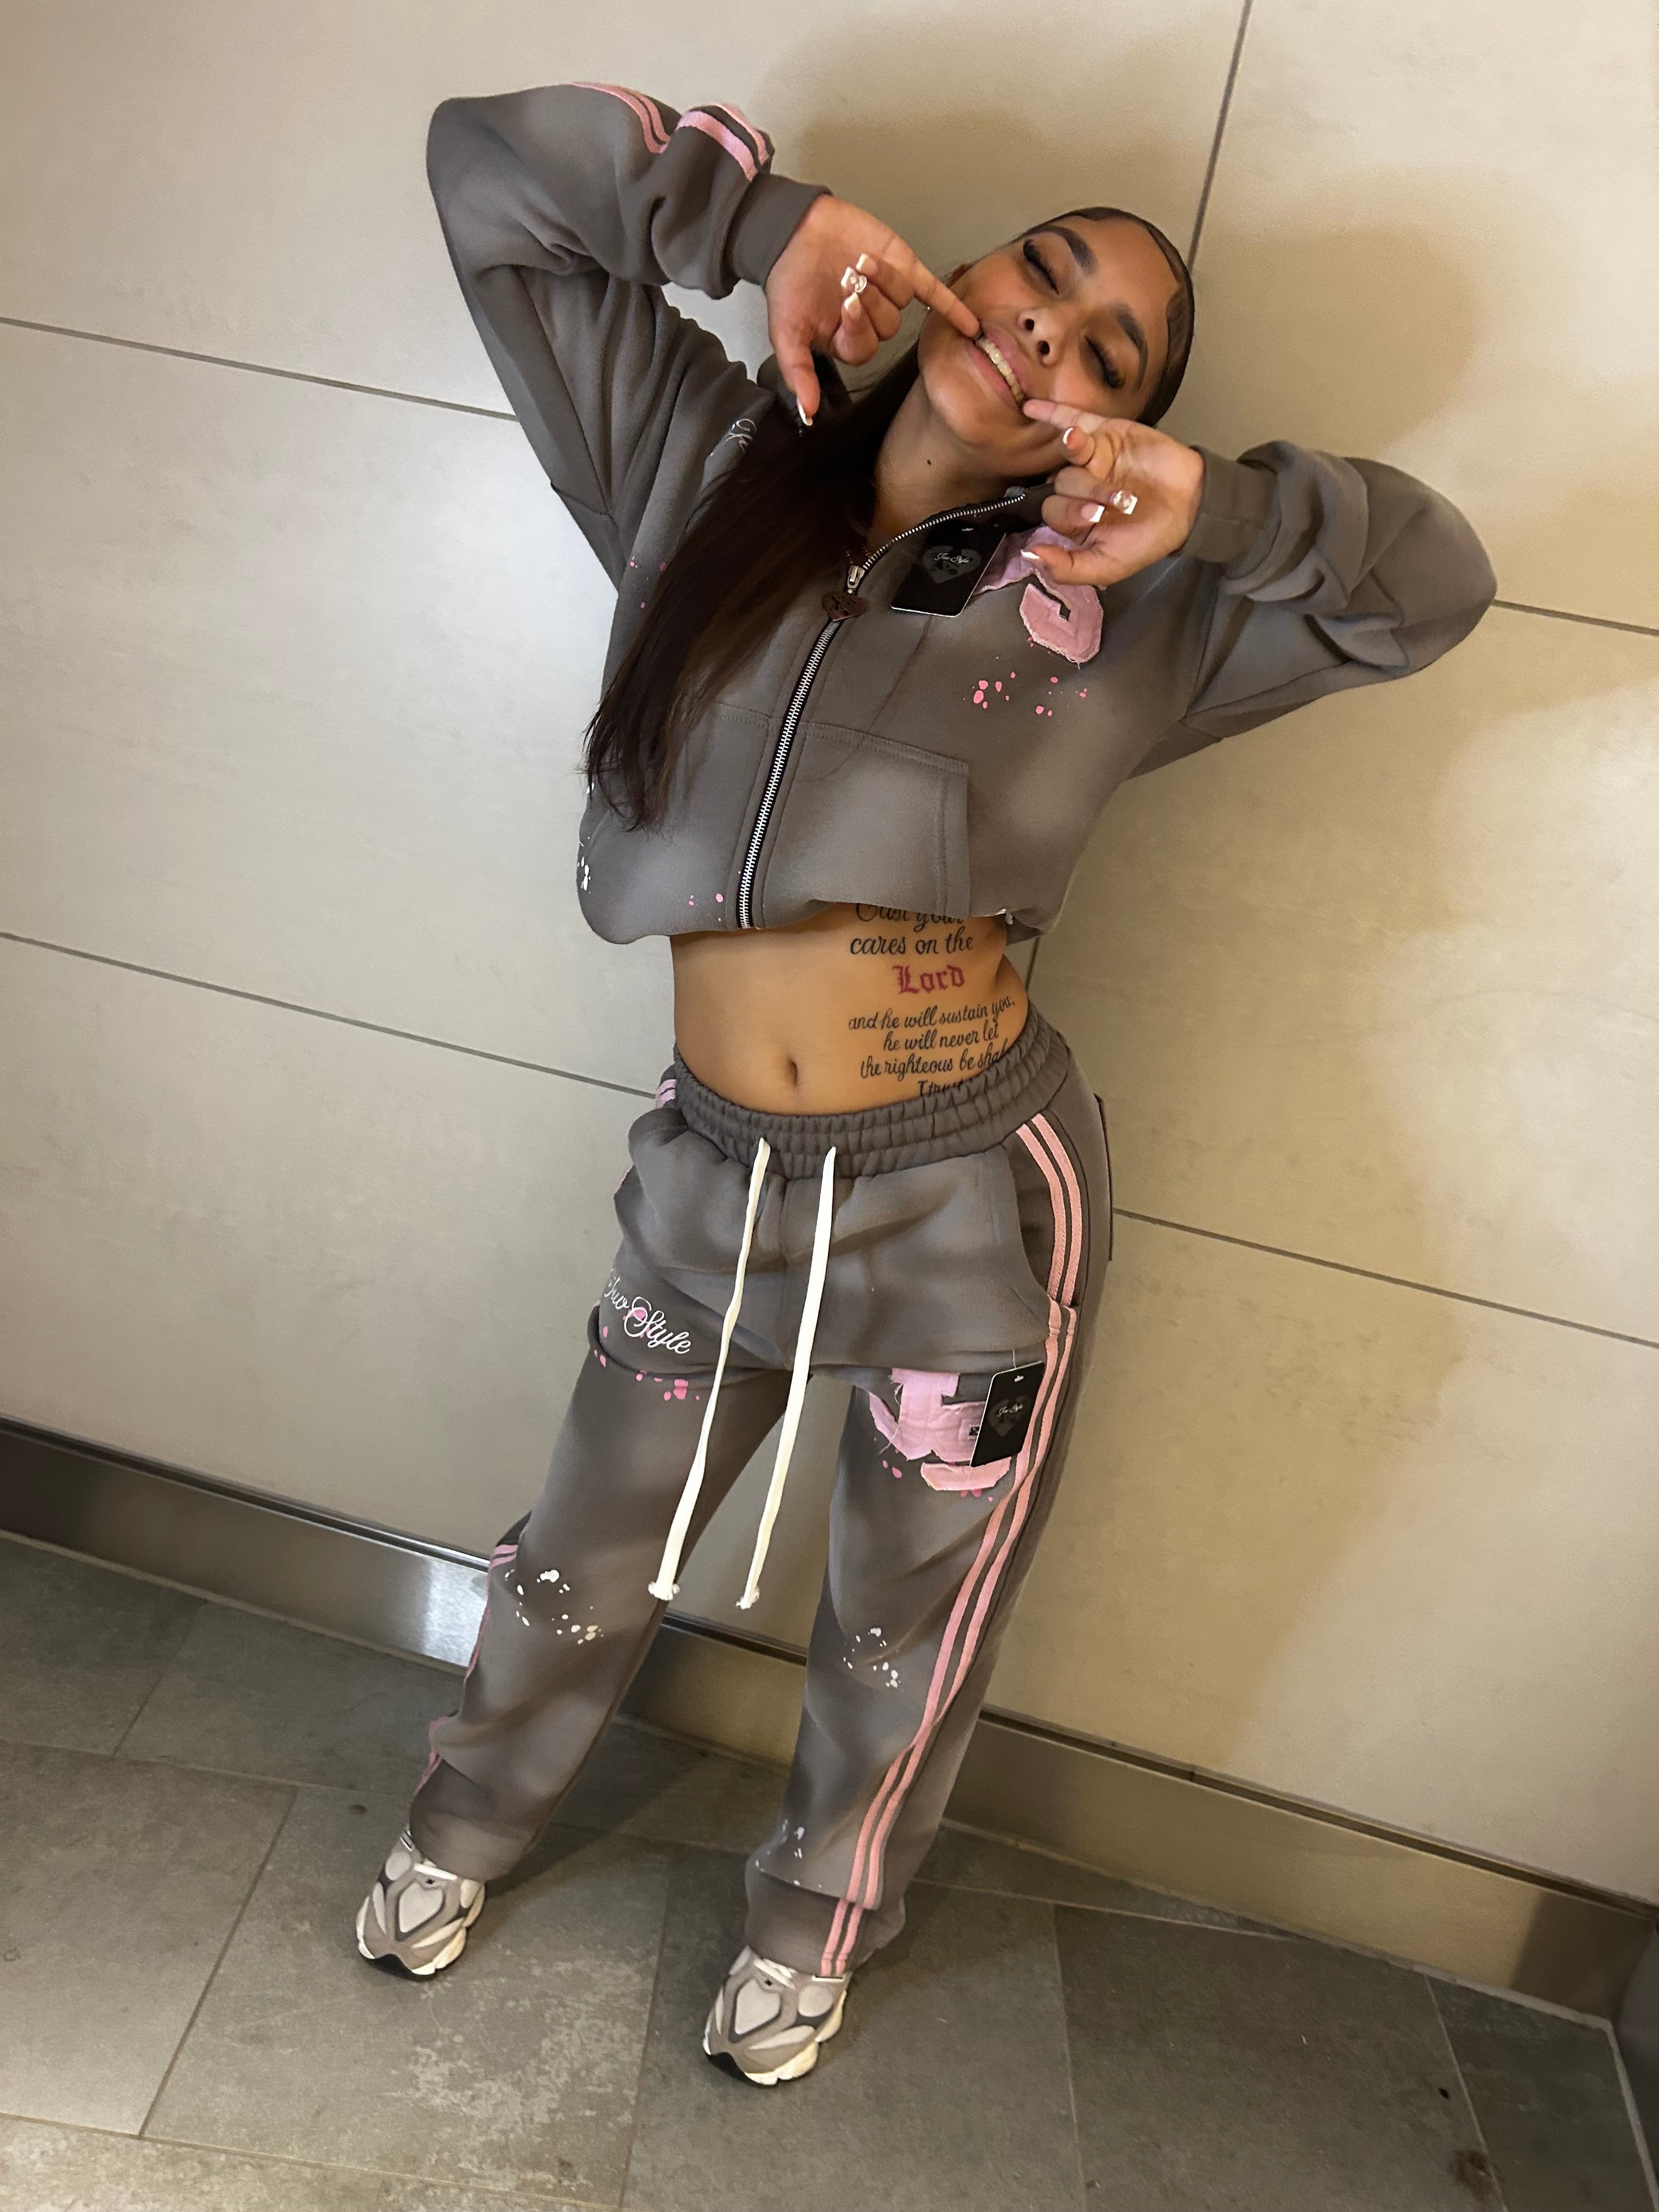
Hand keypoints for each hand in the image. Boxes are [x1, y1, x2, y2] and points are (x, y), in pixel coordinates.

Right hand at [764, 194, 979, 424]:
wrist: (795, 231)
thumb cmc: (788, 281)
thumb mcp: (785, 332)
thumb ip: (799, 373)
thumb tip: (808, 415)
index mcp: (845, 341)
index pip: (864, 349)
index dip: (858, 328)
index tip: (844, 303)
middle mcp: (870, 322)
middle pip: (886, 327)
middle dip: (868, 300)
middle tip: (847, 277)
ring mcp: (890, 295)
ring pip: (901, 302)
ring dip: (883, 280)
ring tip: (861, 261)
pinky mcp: (906, 270)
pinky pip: (934, 295)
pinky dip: (952, 308)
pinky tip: (971, 326)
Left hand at [1019, 399, 1205, 587]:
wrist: (1190, 504)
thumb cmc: (1150, 538)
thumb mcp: (1109, 566)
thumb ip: (1069, 569)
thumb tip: (1030, 558)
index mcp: (1074, 520)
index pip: (1053, 512)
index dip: (1070, 513)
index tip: (1098, 516)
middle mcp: (1078, 489)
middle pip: (1061, 483)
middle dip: (1087, 491)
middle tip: (1118, 499)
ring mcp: (1090, 459)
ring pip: (1069, 454)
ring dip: (1076, 454)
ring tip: (1090, 456)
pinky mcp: (1105, 432)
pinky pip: (1073, 419)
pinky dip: (1052, 413)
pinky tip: (1031, 407)